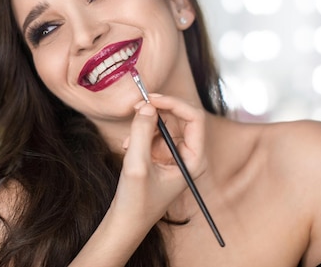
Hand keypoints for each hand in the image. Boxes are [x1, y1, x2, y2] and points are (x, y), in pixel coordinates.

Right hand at [113, 95, 206, 227]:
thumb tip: (146, 106)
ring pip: (165, 123)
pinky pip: (154, 133)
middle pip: (181, 117)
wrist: (126, 222)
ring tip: (129, 143)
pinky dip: (140, 135)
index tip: (151, 98)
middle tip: (137, 106)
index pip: (194, 118)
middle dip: (158, 110)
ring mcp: (176, 155)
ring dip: (145, 125)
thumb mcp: (137, 164)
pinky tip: (128, 148)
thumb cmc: (136, 201)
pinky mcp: (162, 156)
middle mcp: (189, 155)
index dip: (174, 103)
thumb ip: (142, 132)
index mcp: (194, 160)